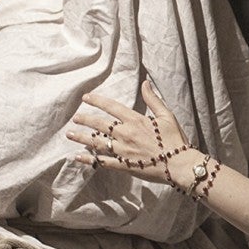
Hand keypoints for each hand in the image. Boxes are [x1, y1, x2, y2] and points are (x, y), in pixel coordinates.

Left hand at [68, 80, 197, 187]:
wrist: (179, 164)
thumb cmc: (175, 140)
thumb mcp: (167, 115)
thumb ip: (153, 99)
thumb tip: (145, 83)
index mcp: (136, 121)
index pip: (112, 107)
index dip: (97, 101)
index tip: (86, 98)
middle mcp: (126, 134)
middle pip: (100, 124)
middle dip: (85, 119)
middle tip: (75, 117)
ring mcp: (123, 151)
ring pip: (97, 142)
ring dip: (82, 138)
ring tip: (70, 134)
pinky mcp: (123, 165)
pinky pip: (102, 162)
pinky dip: (89, 160)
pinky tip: (78, 157)